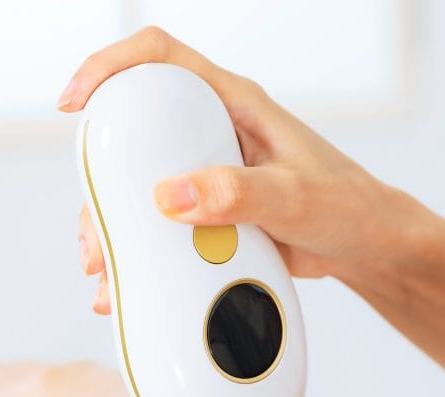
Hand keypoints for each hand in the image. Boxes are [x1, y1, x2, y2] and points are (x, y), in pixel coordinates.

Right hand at [60, 26, 434, 314]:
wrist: (368, 250)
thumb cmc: (348, 207)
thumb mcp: (296, 198)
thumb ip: (239, 193)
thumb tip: (169, 196)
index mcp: (234, 104)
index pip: (161, 59)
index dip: (111, 67)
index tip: (76, 103)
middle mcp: (213, 133)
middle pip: (135, 134)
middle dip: (99, 178)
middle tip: (92, 225)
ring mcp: (209, 176)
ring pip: (140, 190)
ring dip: (113, 229)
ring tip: (103, 269)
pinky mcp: (210, 216)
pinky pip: (161, 229)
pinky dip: (139, 258)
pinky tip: (126, 289)